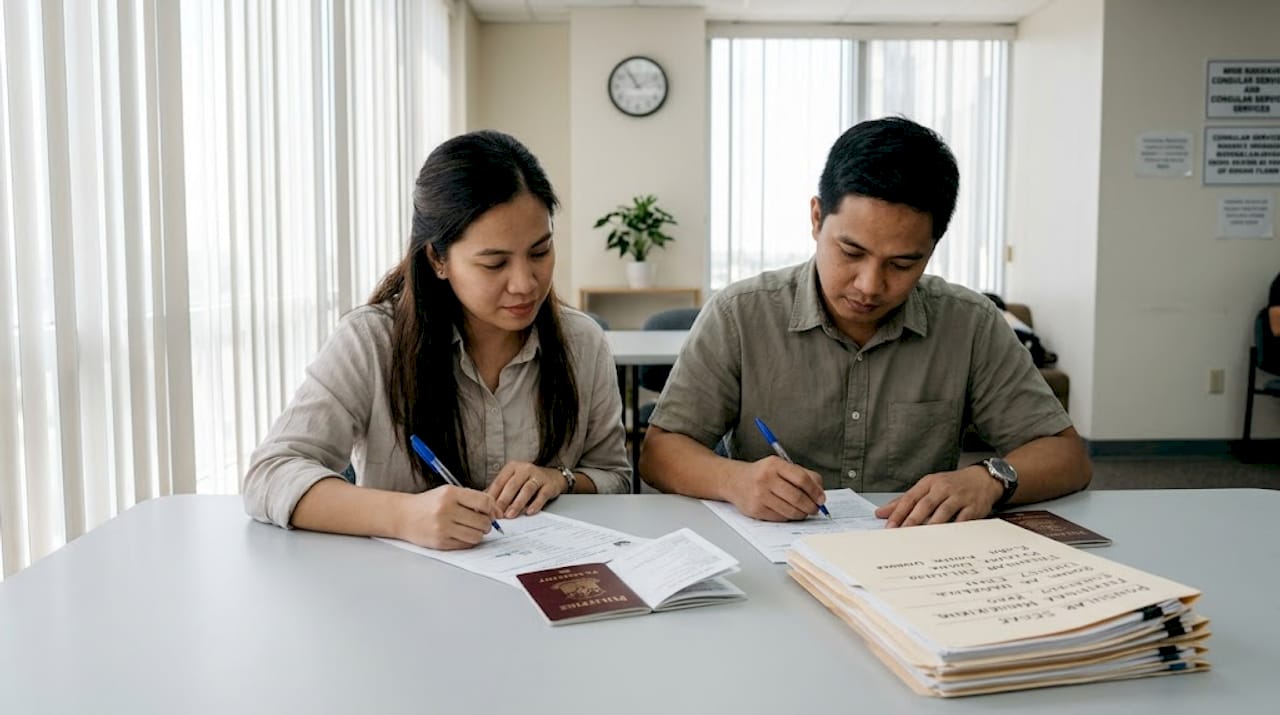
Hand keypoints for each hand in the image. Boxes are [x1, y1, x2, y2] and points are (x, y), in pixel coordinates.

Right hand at [397, 485, 497, 549]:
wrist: (404, 516)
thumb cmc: (429, 504)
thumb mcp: (449, 493)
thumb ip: (472, 499)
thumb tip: (496, 512)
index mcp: (450, 494)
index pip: (484, 502)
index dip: (492, 509)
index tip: (491, 512)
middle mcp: (446, 510)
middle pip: (482, 521)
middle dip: (486, 523)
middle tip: (481, 522)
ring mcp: (443, 527)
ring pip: (477, 536)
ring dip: (479, 534)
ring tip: (472, 528)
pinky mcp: (440, 542)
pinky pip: (466, 544)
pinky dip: (468, 541)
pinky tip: (462, 534)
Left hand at [487, 461, 563, 517]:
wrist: (553, 477)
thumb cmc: (527, 481)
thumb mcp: (512, 481)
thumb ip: (499, 490)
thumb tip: (483, 503)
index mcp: (512, 467)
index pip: (499, 481)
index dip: (492, 496)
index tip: (487, 509)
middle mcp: (525, 469)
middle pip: (512, 485)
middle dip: (503, 501)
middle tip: (497, 514)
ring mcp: (538, 476)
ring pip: (526, 489)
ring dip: (517, 503)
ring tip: (510, 515)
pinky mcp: (549, 485)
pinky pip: (542, 495)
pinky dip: (535, 504)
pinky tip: (529, 512)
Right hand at [723, 455, 825, 521]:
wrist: (735, 481)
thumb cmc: (763, 474)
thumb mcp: (781, 466)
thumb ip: (803, 475)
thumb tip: (820, 494)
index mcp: (774, 464)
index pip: (802, 479)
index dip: (815, 491)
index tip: (821, 499)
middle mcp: (765, 479)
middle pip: (797, 497)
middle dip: (811, 506)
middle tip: (815, 509)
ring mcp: (759, 495)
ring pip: (790, 510)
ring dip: (802, 514)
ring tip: (804, 512)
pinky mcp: (756, 509)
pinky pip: (780, 518)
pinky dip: (789, 517)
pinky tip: (788, 512)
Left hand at [874, 465, 1001, 527]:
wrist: (983, 478)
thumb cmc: (951, 485)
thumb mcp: (928, 487)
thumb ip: (905, 501)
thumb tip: (882, 513)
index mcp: (929, 483)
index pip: (910, 497)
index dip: (899, 512)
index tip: (889, 526)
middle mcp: (943, 488)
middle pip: (925, 505)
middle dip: (912, 520)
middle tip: (902, 534)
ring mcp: (959, 497)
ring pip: (943, 511)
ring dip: (931, 525)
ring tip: (920, 539)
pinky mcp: (973, 507)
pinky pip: (963, 519)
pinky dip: (954, 528)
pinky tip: (946, 538)